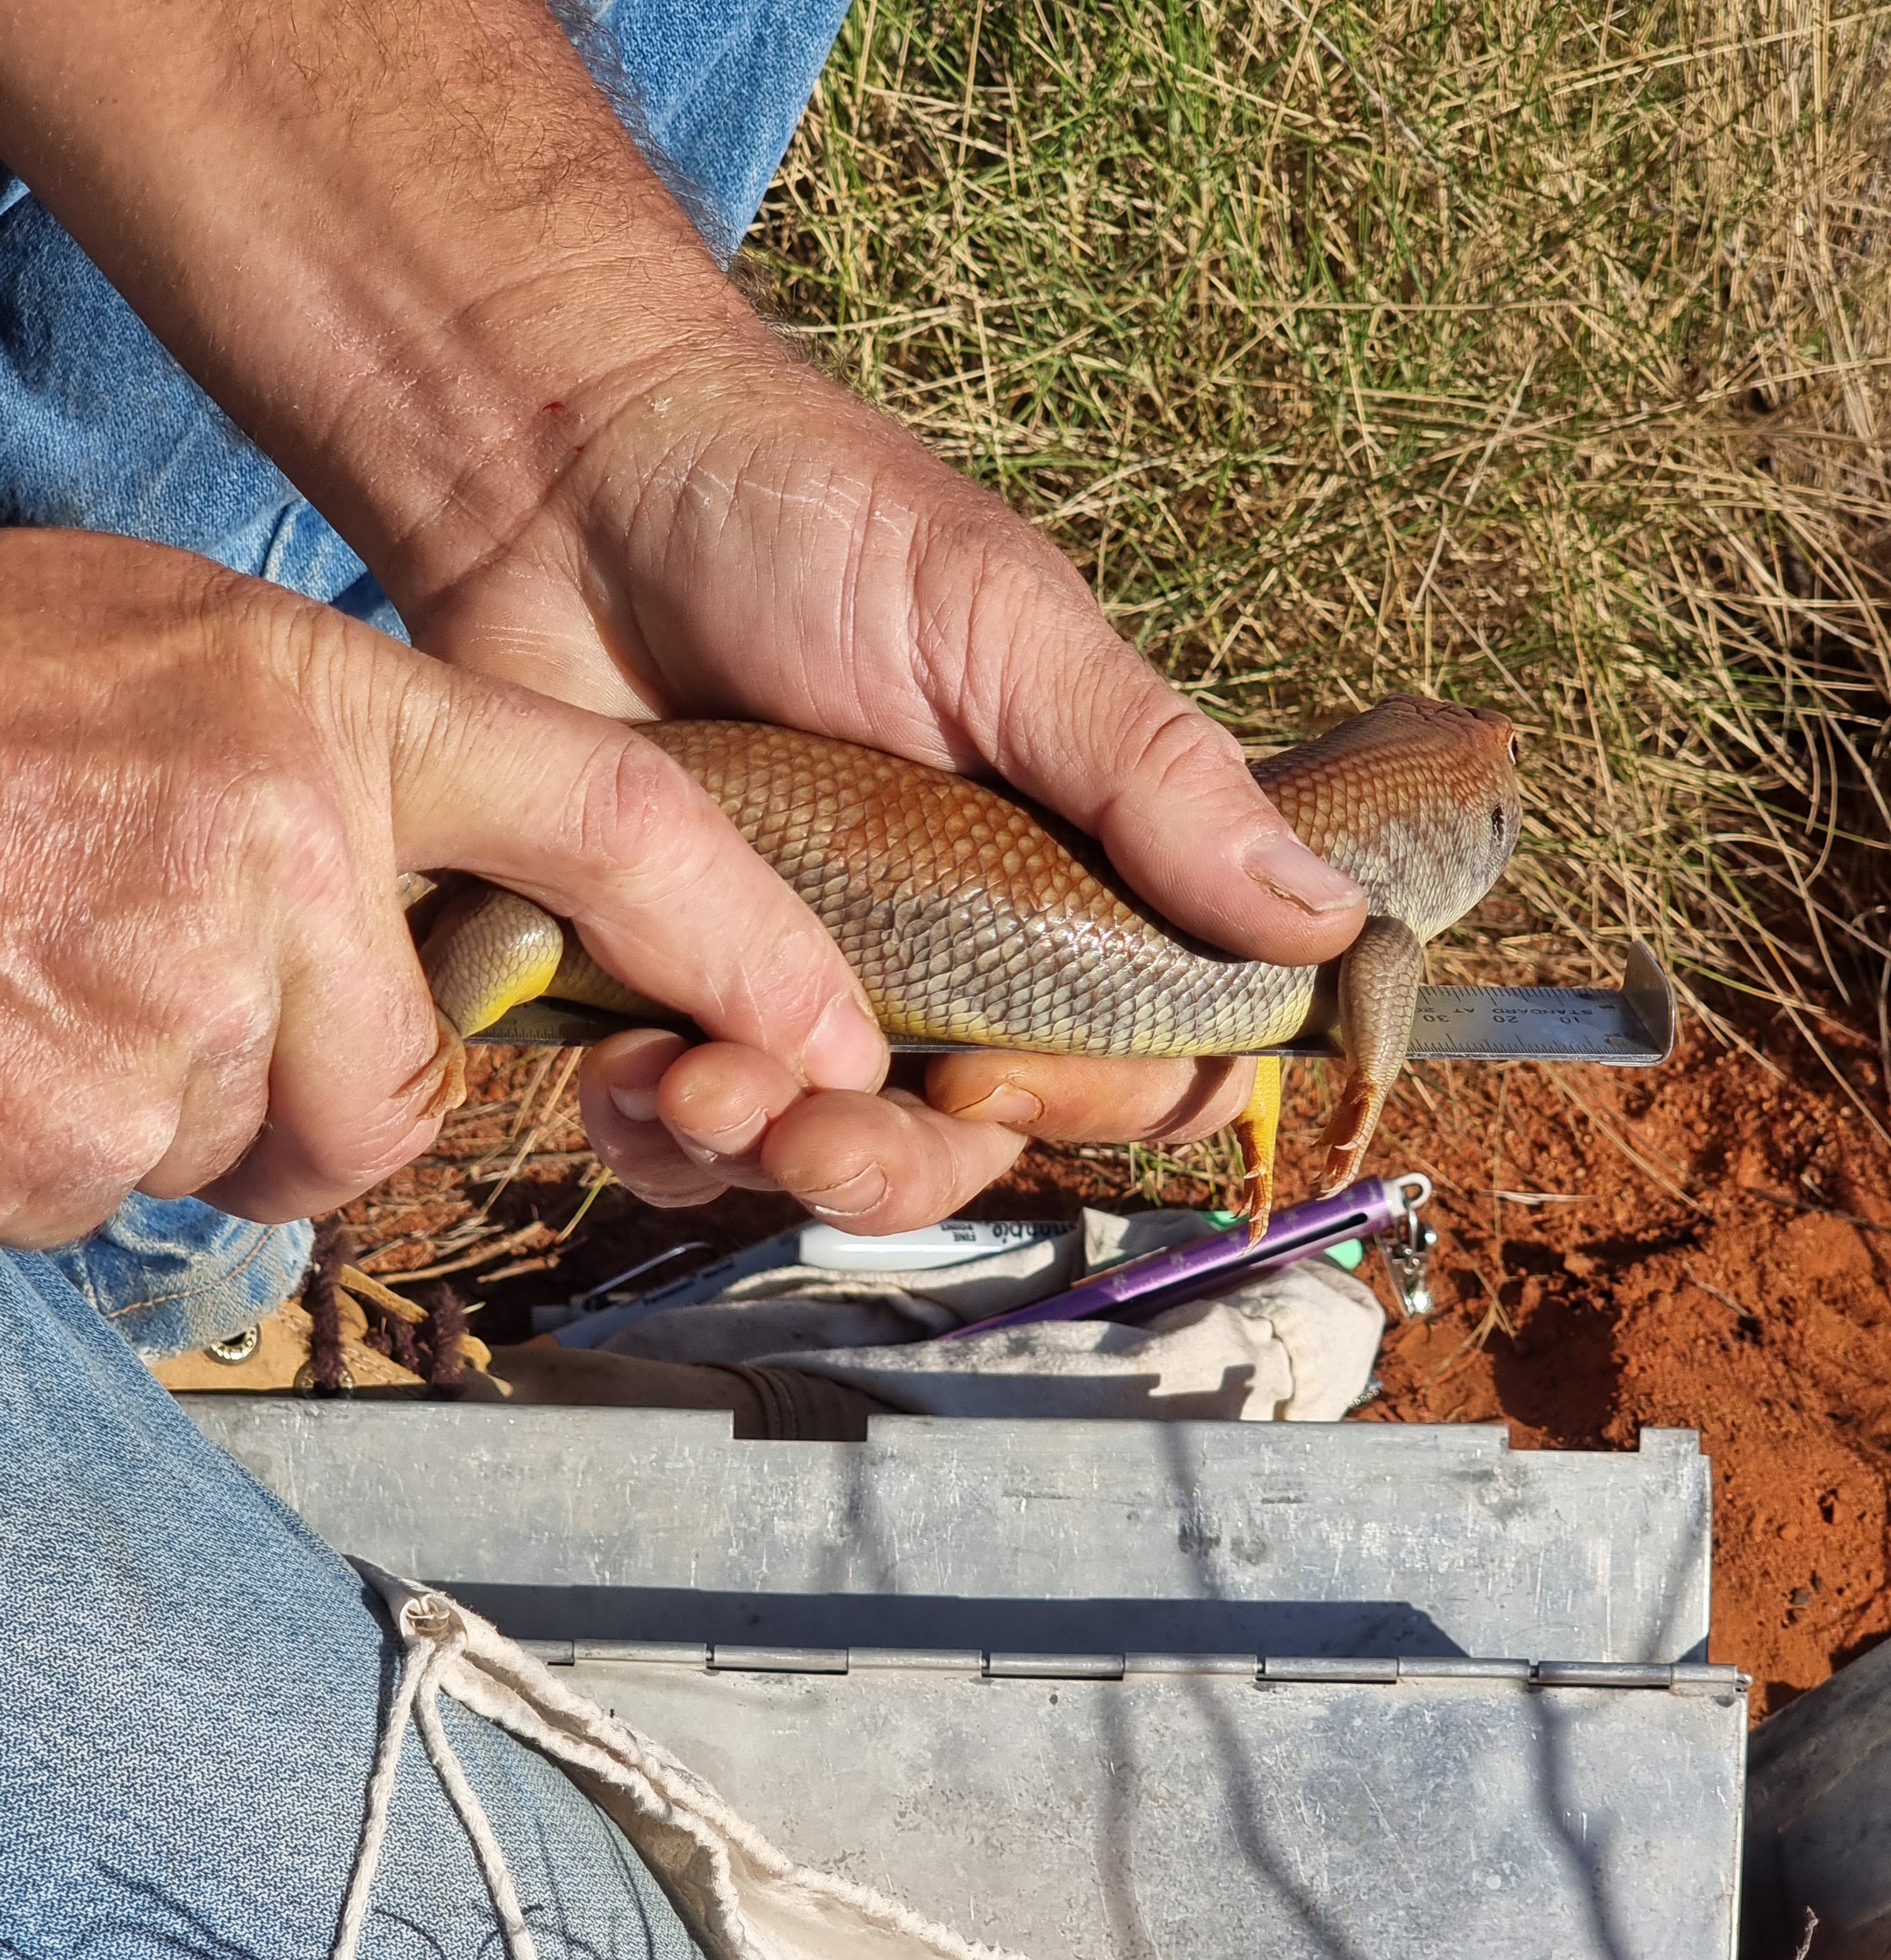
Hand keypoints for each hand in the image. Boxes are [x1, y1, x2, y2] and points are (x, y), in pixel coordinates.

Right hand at [0, 532, 883, 1245]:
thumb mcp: (168, 662)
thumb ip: (327, 781)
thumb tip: (418, 937)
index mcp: (315, 704)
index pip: (611, 815)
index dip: (740, 937)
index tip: (840, 1041)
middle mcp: (273, 840)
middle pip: (396, 1092)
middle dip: (300, 1097)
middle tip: (156, 988)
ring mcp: (160, 980)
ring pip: (245, 1153)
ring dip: (153, 1109)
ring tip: (33, 969)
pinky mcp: (55, 1109)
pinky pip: (107, 1190)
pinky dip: (46, 1144)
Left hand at [402, 339, 1362, 1222]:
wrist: (567, 473)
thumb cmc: (809, 519)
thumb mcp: (1006, 627)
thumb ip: (1155, 779)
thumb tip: (1329, 923)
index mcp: (1061, 877)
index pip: (1139, 1053)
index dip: (1092, 1101)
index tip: (999, 1074)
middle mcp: (941, 952)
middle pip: (968, 1142)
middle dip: (893, 1167)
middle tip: (814, 1137)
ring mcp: (796, 978)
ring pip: (823, 1153)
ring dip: (767, 1161)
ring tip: (696, 1090)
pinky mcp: (664, 988)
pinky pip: (679, 1127)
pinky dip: (656, 1135)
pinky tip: (627, 1083)